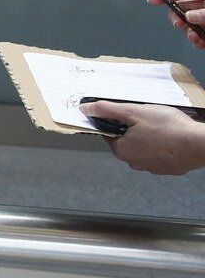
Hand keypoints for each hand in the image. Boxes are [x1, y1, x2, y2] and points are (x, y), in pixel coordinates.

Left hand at [82, 99, 204, 174]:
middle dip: (135, 128)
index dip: (117, 120)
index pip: (110, 133)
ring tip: (163, 127)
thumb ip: (107, 110)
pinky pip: (161, 153)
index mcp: (122, 150)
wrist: (199, 144)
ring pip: (145, 147)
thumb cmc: (168, 128)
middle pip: (127, 140)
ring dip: (151, 136)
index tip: (129, 114)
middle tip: (149, 118)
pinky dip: (164, 145)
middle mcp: (135, 163)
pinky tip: (172, 137)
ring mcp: (153, 167)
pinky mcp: (169, 168)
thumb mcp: (133, 112)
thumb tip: (85, 110)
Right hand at [153, 0, 204, 47]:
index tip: (152, 0)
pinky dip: (196, 42)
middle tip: (178, 24)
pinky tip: (199, 42)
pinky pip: (197, 38)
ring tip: (194, 36)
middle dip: (177, 18)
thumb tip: (188, 16)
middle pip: (183, 9)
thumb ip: (204, 13)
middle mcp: (204, 8)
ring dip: (188, 32)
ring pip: (188, 25)